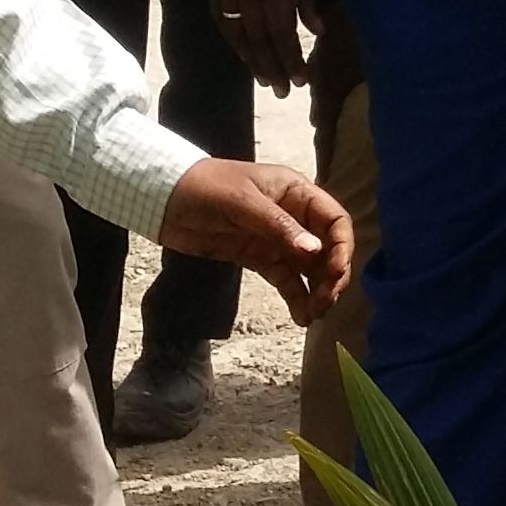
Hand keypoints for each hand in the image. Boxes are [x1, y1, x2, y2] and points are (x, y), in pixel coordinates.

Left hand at [162, 157, 352, 322]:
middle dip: (331, 276)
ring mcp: (277, 239)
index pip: (334, 220)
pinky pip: (286, 280)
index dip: (342, 247)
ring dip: (317, 292)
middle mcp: (294, 216)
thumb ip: (278, 226)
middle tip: (325, 301)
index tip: (334, 273)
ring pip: (309, 269)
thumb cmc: (206, 187)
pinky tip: (302, 318)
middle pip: (327, 249)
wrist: (163, 198)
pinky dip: (297, 298)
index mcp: (296, 192)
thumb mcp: (242, 202)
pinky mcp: (259, 258)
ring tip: (314, 315)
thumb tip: (314, 251)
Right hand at [206, 0, 318, 93]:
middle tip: (281, 91)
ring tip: (262, 79)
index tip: (300, 81)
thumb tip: (318, 32)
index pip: (281, 32)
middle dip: (271, 67)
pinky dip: (230, 36)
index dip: (290, 59)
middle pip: (257, 38)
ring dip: (249, 58)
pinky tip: (240, 50)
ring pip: (235, 31)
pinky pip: (219, 15)